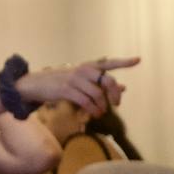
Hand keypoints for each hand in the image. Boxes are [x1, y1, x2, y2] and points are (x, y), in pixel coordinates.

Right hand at [15, 56, 139, 116]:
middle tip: (116, 104)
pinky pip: (85, 101)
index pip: (109, 63)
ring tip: (101, 112)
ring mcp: (74, 79)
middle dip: (115, 94)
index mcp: (88, 66)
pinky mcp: (66, 89)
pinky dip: (93, 109)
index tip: (138, 60)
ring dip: (102, 106)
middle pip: (108, 80)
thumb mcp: (82, 80)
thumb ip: (102, 84)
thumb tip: (124, 88)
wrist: (34, 84)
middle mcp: (83, 70)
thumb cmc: (60, 82)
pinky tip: (95, 114)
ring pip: (97, 94)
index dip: (124, 62)